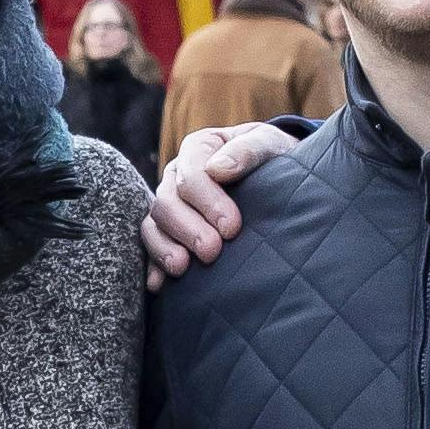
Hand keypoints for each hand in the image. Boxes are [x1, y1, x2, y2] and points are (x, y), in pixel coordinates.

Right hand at [137, 124, 283, 289]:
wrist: (277, 176)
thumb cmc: (272, 156)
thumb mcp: (267, 144)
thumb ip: (246, 151)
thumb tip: (218, 169)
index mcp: (197, 150)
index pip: (190, 175)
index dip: (207, 202)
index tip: (232, 228)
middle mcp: (176, 176)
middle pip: (166, 203)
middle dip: (187, 229)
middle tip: (212, 251)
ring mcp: (171, 205)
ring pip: (153, 226)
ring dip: (165, 248)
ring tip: (182, 268)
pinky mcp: (170, 232)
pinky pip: (152, 248)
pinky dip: (154, 266)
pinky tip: (160, 284)